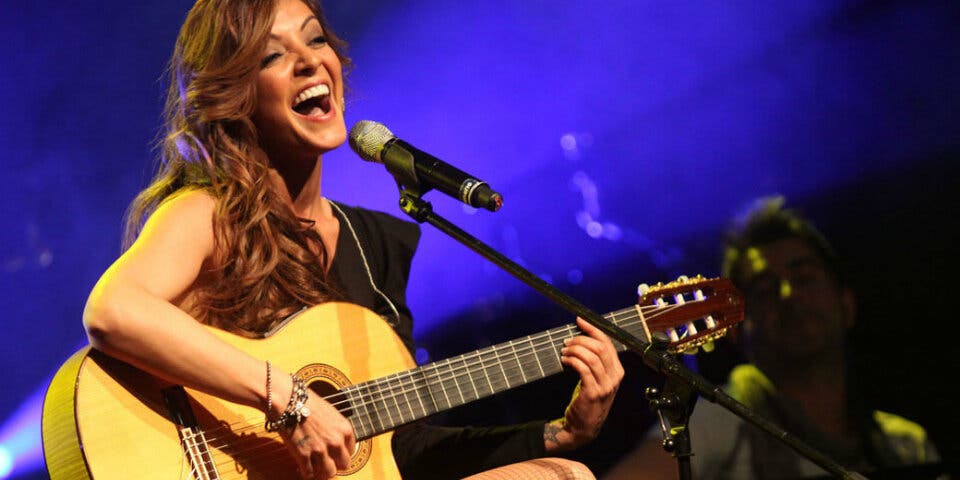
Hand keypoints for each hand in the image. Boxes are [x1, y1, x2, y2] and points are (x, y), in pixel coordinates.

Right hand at [279, 390, 355, 478]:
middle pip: (344, 464)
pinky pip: (309, 473)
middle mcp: (336, 441)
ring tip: (315, 466)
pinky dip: (305, 472)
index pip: (351, 451)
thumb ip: (336, 429)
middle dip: (336, 464)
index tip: (335, 453)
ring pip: (329, 473)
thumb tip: (336, 440)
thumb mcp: (331, 413)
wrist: (289, 400)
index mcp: (345, 429)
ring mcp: (320, 450)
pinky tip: (302, 467)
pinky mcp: (304, 455)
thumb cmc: (308, 402)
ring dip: (322, 471)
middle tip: (327, 461)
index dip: (342, 453)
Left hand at [546, 317, 623, 451]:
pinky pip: (583, 369)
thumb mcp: (599, 379)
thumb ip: (597, 362)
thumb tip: (583, 338)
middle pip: (599, 348)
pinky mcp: (593, 392)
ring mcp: (605, 386)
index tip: (579, 320)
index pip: (607, 343)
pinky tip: (565, 360)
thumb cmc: (589, 399)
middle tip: (567, 341)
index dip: (593, 329)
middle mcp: (615, 377)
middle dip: (581, 340)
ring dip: (575, 350)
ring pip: (591, 357)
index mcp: (617, 370)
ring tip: (564, 351)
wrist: (584, 427)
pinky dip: (573, 360)